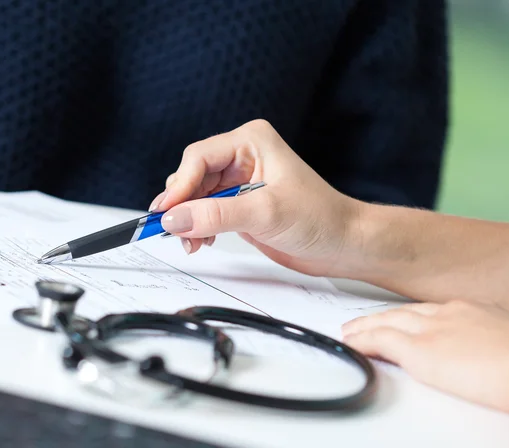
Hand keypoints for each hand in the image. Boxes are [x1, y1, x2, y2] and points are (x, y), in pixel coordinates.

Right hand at [149, 119, 362, 277]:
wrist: (343, 244)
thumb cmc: (319, 219)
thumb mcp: (266, 214)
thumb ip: (216, 215)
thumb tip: (173, 218)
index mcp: (251, 142)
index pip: (198, 158)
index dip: (179, 186)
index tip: (165, 214)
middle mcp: (243, 157)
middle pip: (193, 176)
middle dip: (182, 205)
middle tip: (173, 231)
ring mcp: (241, 183)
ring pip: (197, 196)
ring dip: (188, 219)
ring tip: (191, 242)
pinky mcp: (241, 206)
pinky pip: (207, 212)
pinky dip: (199, 227)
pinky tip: (201, 241)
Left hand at [341, 300, 508, 417]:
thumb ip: (494, 349)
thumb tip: (496, 363)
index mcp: (471, 312)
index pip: (430, 312)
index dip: (411, 317)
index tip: (403, 321)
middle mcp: (448, 315)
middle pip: (404, 313)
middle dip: (382, 317)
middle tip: (365, 322)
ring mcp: (432, 330)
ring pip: (387, 322)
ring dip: (366, 327)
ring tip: (351, 333)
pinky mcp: (420, 350)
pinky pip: (380, 340)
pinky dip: (363, 341)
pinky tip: (351, 344)